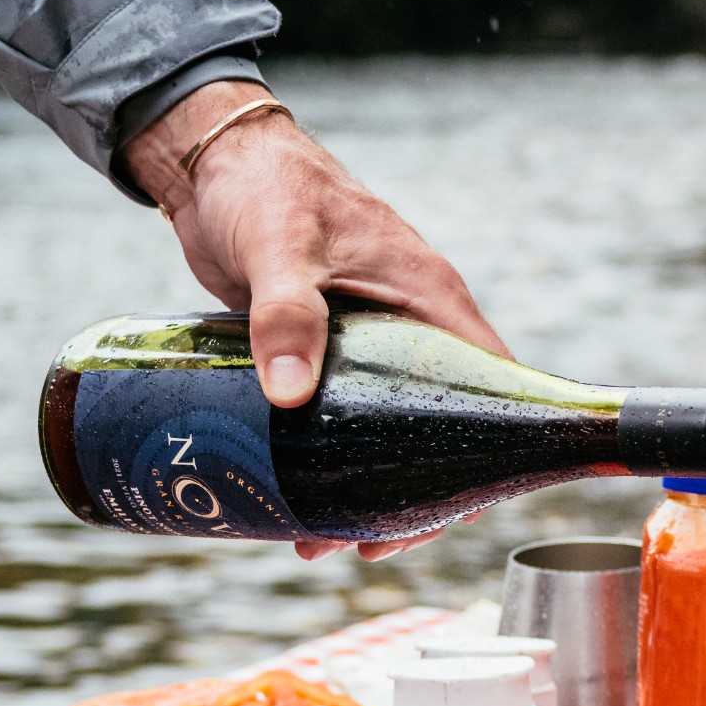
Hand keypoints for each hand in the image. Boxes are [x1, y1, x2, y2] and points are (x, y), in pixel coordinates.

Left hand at [122, 84, 507, 560]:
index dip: (486, 455)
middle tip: (361, 545)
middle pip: (440, 425)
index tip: (449, 513)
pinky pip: (344, 415)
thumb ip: (285, 316)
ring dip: (361, 486)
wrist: (214, 160)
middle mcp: (411, 323)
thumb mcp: (279, 250)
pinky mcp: (325, 346)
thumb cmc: (264, 187)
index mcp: (429, 298)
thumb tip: (289, 397)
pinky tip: (292, 495)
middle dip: (410, 494)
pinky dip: (327, 460)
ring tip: (314, 539)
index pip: (492, 387)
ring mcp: (369, 338)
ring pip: (388, 429)